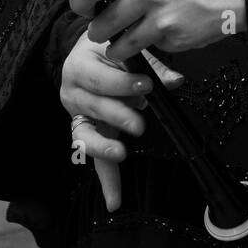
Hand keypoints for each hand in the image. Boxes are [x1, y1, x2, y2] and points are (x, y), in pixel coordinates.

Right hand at [60, 30, 183, 213]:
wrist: (86, 51)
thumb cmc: (110, 47)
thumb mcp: (126, 47)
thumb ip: (151, 64)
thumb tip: (176, 80)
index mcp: (80, 65)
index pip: (99, 77)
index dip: (122, 83)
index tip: (145, 86)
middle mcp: (72, 91)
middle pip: (93, 106)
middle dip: (117, 115)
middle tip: (138, 124)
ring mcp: (76, 114)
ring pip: (87, 135)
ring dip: (104, 146)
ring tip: (121, 153)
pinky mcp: (83, 132)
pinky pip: (92, 157)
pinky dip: (105, 178)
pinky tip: (115, 200)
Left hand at [71, 0, 246, 61]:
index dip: (79, 2)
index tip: (82, 7)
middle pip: (100, 25)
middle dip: (99, 28)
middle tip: (107, 24)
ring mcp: (161, 22)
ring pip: (119, 46)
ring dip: (120, 43)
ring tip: (132, 32)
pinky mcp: (175, 43)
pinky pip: (151, 49)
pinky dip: (154, 44)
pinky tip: (170, 27)